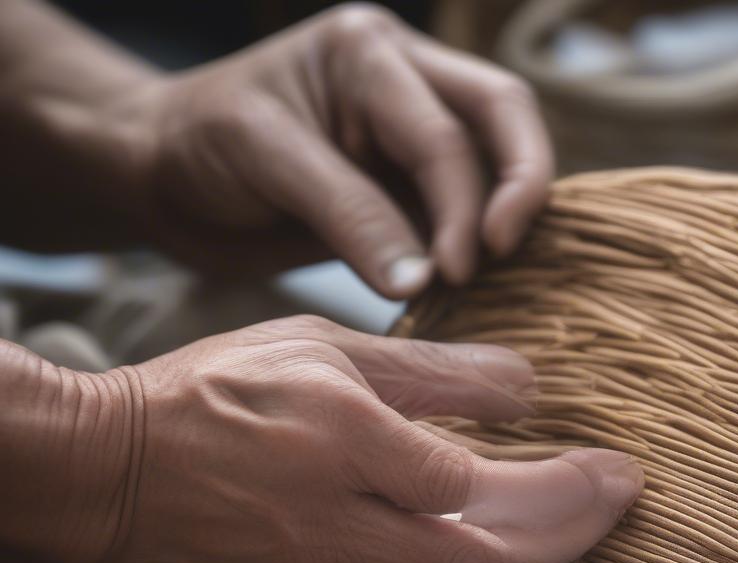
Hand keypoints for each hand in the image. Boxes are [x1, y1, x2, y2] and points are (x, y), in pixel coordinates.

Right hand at [36, 317, 640, 562]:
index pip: (473, 481)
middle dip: (570, 539)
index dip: (557, 483)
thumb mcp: (314, 349)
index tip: (612, 469)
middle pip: (484, 557)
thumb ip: (427, 372)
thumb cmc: (203, 398)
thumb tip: (524, 387)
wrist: (97, 486)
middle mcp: (341, 521)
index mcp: (343, 438)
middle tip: (623, 512)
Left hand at [126, 4, 553, 293]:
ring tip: (489, 277)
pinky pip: (464, 204)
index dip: (462, 205)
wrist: (166, 174)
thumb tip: (423, 281)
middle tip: (503, 257)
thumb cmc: (199, 146)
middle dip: (519, 186)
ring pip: (495, 157)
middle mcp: (403, 77)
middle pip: (501, 114)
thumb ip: (348, 216)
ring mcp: (410, 131)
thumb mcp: (266, 161)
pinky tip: (475, 278)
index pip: (443, 131)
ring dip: (503, 216)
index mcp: (366, 54)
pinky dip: (477, 240)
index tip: (452, 274)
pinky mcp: (407, 183)